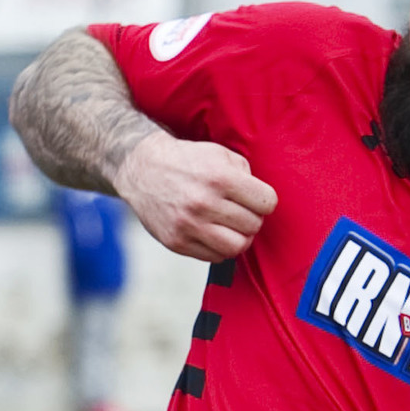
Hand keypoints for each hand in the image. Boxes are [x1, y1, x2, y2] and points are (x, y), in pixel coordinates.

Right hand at [111, 131, 276, 263]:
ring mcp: (188, 226)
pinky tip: (213, 233)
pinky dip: (219, 247)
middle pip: (253, 226)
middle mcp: (204, 203)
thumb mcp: (219, 154)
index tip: (256, 199)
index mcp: (219, 177)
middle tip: (241, 212)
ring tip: (232, 227)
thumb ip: (245, 174)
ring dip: (239, 238)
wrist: (142, 169)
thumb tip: (263, 202)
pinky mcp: (176, 242)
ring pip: (236, 247)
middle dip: (252, 219)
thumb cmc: (187, 160)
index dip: (265, 201)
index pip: (266, 202)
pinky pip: (214, 257)